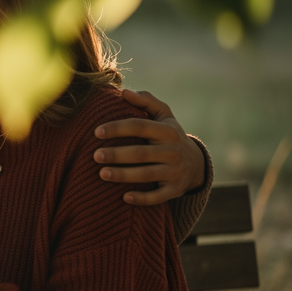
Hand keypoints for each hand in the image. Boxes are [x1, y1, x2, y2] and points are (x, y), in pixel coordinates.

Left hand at [94, 89, 205, 205]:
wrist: (196, 163)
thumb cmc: (169, 135)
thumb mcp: (163, 115)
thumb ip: (146, 101)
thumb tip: (124, 92)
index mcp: (167, 131)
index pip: (140, 126)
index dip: (118, 128)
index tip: (96, 132)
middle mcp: (173, 151)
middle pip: (141, 153)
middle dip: (117, 154)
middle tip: (95, 155)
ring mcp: (175, 172)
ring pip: (147, 174)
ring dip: (123, 175)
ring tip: (101, 173)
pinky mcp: (175, 190)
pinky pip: (158, 196)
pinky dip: (142, 198)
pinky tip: (124, 198)